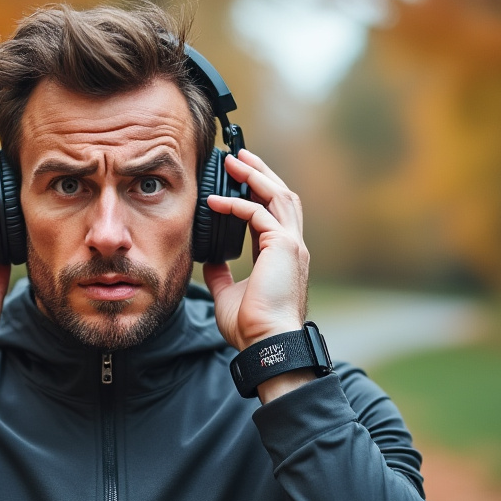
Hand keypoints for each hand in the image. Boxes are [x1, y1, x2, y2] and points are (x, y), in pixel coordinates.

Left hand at [202, 149, 311, 401]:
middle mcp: (292, 246)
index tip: (239, 179)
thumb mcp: (228, 294)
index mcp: (283, 255)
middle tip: (238, 157)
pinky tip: (216, 201)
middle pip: (281, 196)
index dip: (258, 193)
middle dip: (261, 173)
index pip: (274, 214)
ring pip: (277, 196)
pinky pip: (259, 215)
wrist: (266, 343)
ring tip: (234, 162)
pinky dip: (238, 204)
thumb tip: (208, 261)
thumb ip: (221, 274)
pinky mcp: (283, 247)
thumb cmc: (251, 326)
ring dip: (255, 176)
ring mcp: (291, 245)